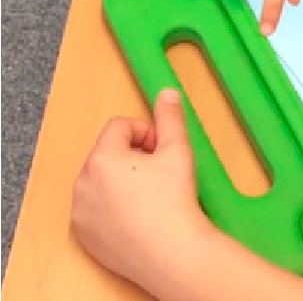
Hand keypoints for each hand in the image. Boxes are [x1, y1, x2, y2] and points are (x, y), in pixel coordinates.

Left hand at [72, 89, 210, 290]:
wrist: (171, 252)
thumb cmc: (174, 199)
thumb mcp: (178, 150)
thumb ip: (170, 118)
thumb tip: (167, 93)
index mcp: (103, 157)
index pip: (120, 127)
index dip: (145, 132)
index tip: (162, 150)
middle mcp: (84, 182)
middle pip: (109, 153)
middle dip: (133, 157)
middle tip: (160, 174)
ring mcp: (81, 212)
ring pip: (102, 182)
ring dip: (122, 181)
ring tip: (150, 197)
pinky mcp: (84, 236)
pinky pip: (96, 209)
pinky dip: (113, 208)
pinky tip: (138, 217)